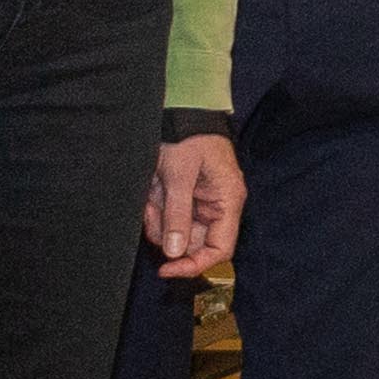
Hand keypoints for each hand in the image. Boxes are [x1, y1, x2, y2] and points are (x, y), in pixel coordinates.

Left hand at [146, 131, 244, 277]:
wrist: (182, 110)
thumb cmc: (188, 137)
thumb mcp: (179, 174)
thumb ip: (177, 215)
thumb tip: (174, 254)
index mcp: (228, 202)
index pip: (220, 250)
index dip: (194, 265)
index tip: (165, 269)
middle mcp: (218, 207)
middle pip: (193, 243)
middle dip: (167, 236)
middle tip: (150, 214)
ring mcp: (201, 203)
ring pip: (177, 233)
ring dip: (159, 223)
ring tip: (150, 199)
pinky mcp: (185, 198)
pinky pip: (169, 218)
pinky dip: (156, 212)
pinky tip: (152, 194)